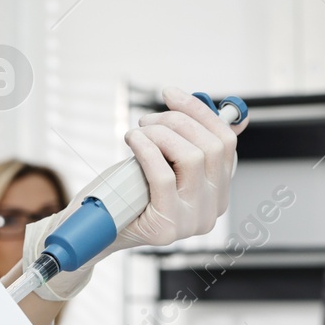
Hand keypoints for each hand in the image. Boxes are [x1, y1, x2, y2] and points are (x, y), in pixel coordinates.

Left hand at [116, 86, 246, 250]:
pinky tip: (134, 141)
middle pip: (211, 147)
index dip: (200, 112)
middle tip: (147, 120)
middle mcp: (213, 209)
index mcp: (218, 191)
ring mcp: (192, 221)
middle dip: (176, 121)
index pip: (225, 142)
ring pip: (191, 158)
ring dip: (160, 134)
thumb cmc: (129, 193)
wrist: (99, 229)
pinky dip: (147, 150)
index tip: (171, 95)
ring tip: (137, 133)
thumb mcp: (165, 163)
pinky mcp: (168, 227)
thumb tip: (218, 110)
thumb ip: (190, 143)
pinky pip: (164, 177)